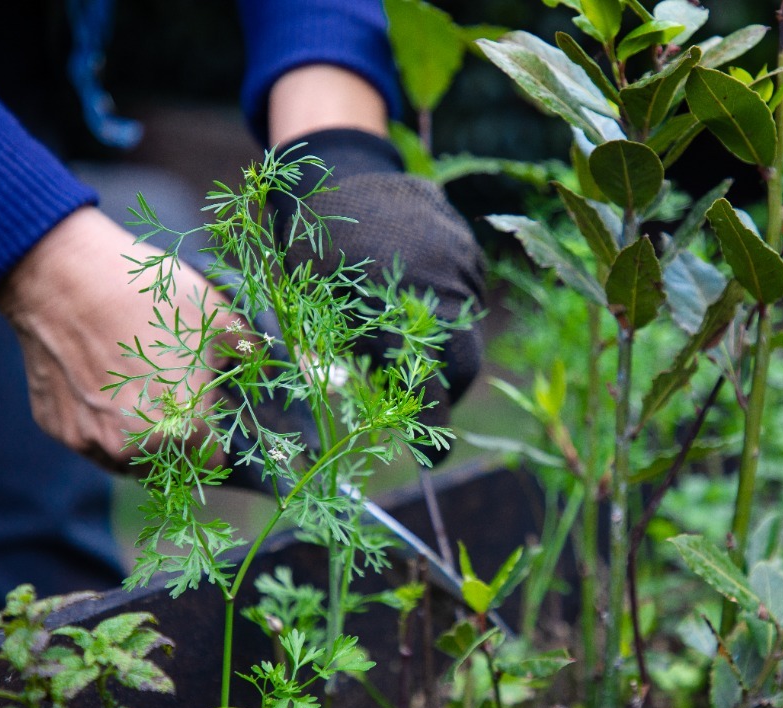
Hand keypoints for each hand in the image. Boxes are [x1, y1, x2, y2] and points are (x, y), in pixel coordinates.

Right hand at [0, 206, 227, 470]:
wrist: (63, 277)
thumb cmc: (146, 295)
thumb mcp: (216, 316)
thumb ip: (249, 351)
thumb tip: (266, 366)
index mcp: (181, 430)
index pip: (209, 460)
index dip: (214, 437)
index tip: (210, 416)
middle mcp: (133, 449)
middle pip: (168, 464)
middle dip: (177, 439)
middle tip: (173, 397)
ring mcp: (91, 442)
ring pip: (126, 458)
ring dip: (137, 437)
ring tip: (138, 390)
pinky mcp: (58, 429)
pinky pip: (90, 438)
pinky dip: (101, 421)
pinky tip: (102, 382)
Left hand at [277, 131, 485, 462]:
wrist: (337, 172)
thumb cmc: (312, 251)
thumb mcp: (316, 313)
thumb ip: (350, 364)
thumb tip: (376, 415)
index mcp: (390, 316)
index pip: (429, 394)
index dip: (433, 433)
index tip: (433, 462)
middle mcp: (436, 295)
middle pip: (461, 369)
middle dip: (442, 391)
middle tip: (415, 398)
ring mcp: (459, 270)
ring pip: (469, 335)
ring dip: (445, 349)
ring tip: (406, 333)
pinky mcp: (469, 250)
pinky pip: (470, 299)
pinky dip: (450, 311)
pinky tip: (415, 294)